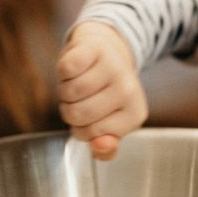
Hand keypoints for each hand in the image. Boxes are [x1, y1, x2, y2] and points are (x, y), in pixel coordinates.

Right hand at [55, 20, 146, 158]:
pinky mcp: (96, 48)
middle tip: (80, 100)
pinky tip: (75, 69)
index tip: (90, 117)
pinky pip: (65, 70)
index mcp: (135, 114)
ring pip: (69, 92)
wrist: (106, 51)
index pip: (90, 134)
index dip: (80, 129)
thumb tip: (100, 146)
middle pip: (77, 114)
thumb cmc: (104, 93)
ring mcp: (113, 67)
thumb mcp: (110, 125)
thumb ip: (105, 147)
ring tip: (77, 83)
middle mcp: (128, 90)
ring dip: (64, 91)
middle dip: (69, 110)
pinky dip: (63, 72)